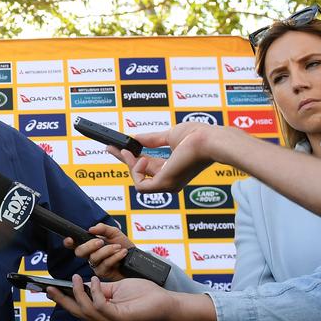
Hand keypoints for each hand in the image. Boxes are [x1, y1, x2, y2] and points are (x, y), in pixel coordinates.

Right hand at [47, 274, 179, 320]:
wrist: (165, 301)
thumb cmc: (144, 294)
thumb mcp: (116, 288)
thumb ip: (100, 289)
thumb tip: (85, 283)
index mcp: (104, 315)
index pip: (79, 309)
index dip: (63, 300)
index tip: (49, 290)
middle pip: (78, 313)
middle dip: (62, 301)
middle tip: (49, 288)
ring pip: (87, 310)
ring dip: (79, 293)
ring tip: (76, 277)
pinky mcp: (121, 319)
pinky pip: (101, 305)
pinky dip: (95, 292)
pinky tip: (94, 281)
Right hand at [65, 222, 133, 280]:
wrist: (136, 258)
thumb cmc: (124, 245)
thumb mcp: (115, 233)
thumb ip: (103, 228)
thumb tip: (91, 229)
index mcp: (90, 245)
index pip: (75, 244)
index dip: (69, 242)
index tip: (70, 239)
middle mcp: (91, 255)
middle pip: (79, 252)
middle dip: (89, 245)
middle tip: (101, 242)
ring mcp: (96, 265)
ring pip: (93, 257)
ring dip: (107, 250)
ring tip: (118, 247)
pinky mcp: (103, 273)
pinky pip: (105, 264)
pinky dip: (114, 257)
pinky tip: (122, 253)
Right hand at [107, 122, 222, 192]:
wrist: (210, 140)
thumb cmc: (199, 137)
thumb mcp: (168, 136)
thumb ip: (150, 139)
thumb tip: (135, 138)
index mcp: (173, 168)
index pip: (146, 165)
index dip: (131, 156)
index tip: (119, 146)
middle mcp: (171, 179)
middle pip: (139, 172)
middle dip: (124, 159)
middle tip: (110, 147)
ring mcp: (168, 184)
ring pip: (138, 179)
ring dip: (130, 164)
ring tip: (128, 151)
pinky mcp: (165, 184)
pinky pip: (140, 185)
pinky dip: (136, 171)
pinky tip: (141, 159)